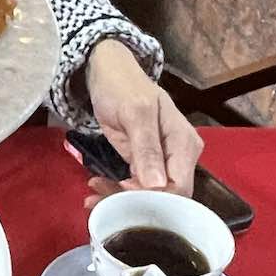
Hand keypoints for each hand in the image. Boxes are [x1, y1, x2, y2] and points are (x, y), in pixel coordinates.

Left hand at [84, 39, 201, 207]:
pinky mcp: (144, 164)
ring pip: (148, 195)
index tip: (122, 190)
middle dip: (133, 203)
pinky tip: (95, 187)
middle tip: (98, 198)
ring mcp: (162, 162)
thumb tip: (158, 184)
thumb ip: (147, 148)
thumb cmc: (123, 86)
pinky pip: (135, 186)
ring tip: (91, 193)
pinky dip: (115, 190)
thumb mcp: (135, 113)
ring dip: (119, 199)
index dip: (153, 198)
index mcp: (184, 144)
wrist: (108, 73)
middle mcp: (179, 157)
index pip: (179, 188)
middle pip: (165, 196)